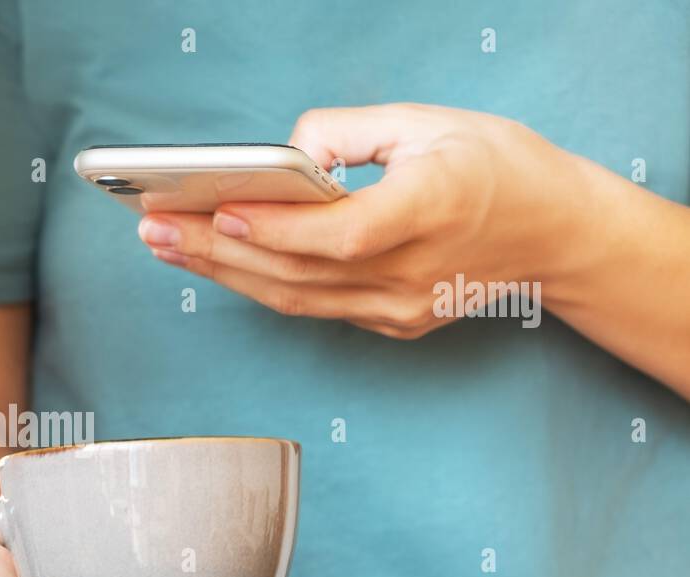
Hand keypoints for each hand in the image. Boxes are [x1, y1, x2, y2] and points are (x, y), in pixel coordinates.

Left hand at [138, 103, 590, 338]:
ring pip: (295, 298)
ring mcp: (403, 308)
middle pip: (298, 272)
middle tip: (153, 226)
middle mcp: (415, 272)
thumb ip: (346, 133)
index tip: (218, 208)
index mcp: (434, 209)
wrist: (555, 233)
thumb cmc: (495, 165)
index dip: (276, 228)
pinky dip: (261, 282)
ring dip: (224, 271)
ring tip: (166, 245)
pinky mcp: (393, 324)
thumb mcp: (428, 120)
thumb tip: (282, 158)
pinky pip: (313, 306)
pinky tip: (220, 261)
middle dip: (217, 249)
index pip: (341, 234)